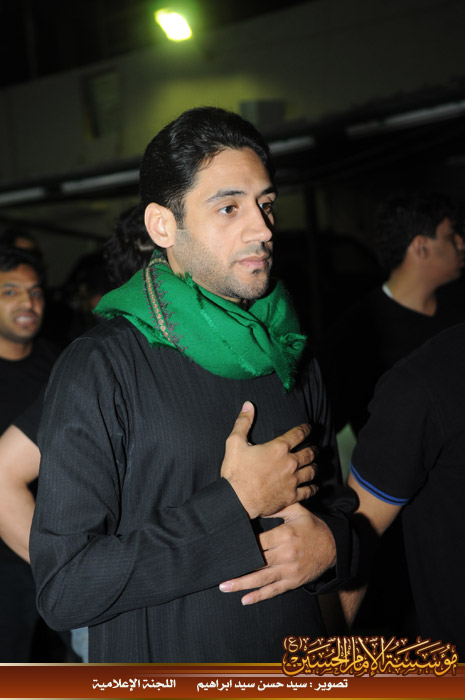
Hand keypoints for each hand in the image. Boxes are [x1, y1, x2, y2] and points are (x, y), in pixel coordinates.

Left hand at [219, 503, 335, 603]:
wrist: (334, 547)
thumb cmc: (313, 527)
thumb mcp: (299, 512)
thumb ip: (280, 507)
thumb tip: (260, 502)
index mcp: (285, 535)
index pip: (258, 541)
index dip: (242, 544)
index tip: (226, 546)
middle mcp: (286, 554)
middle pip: (256, 561)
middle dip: (237, 566)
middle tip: (217, 570)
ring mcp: (289, 570)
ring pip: (262, 578)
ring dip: (242, 583)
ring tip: (224, 586)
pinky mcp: (293, 582)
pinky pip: (274, 590)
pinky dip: (259, 596)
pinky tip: (245, 600)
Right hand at [221, 402, 316, 518]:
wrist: (236, 500)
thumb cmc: (235, 472)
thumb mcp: (234, 442)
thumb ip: (243, 422)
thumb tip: (248, 405)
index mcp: (278, 448)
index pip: (298, 434)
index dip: (305, 429)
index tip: (309, 428)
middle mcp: (289, 463)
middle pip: (309, 453)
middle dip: (313, 449)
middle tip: (314, 449)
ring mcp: (292, 481)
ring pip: (311, 471)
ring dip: (314, 467)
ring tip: (314, 465)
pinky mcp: (291, 496)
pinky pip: (308, 491)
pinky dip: (313, 488)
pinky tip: (314, 486)